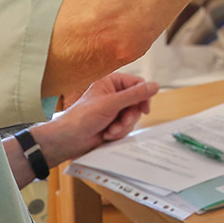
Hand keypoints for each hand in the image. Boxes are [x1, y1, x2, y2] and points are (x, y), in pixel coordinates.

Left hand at [39, 73, 158, 165]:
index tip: (144, 108)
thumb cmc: (81, 118)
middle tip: (121, 122)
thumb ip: (134, 95)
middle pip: (137, 102)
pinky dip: (119, 132)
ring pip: (133, 116)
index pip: (137, 84)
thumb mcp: (111, 104)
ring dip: (123, 126)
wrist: (68, 140)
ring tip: (110, 130)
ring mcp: (114, 109)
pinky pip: (127, 126)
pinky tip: (107, 134)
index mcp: (111, 82)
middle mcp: (114, 94)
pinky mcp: (113, 122)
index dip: (143, 96)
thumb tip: (155, 86)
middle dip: (129, 116)